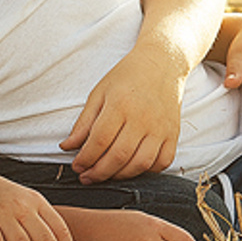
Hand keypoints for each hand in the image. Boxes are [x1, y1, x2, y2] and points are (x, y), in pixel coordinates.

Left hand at [59, 46, 183, 181]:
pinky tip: (132, 168)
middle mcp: (143, 118)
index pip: (100, 140)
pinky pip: (162, 162)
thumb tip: (67, 146)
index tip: (77, 166)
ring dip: (120, 176)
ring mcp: (160, 128)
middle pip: (119, 156)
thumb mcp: (99, 92)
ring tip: (106, 174)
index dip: (86, 158)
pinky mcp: (173, 134)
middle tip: (87, 177)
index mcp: (120, 104)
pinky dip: (147, 171)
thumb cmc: (127, 76)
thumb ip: (84, 122)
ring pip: (140, 164)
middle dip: (99, 172)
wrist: (162, 63)